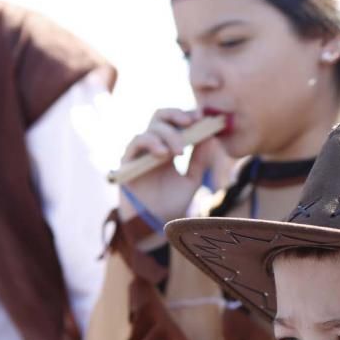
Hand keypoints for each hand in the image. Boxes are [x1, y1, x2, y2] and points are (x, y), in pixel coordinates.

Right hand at [116, 108, 224, 224]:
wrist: (155, 224)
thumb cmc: (172, 204)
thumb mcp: (192, 180)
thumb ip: (200, 160)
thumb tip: (211, 137)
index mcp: (168, 147)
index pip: (175, 122)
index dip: (186, 115)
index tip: (202, 117)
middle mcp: (153, 146)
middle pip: (160, 116)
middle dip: (176, 115)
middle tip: (191, 123)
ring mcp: (140, 152)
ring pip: (151, 128)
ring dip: (168, 135)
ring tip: (179, 152)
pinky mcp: (128, 161)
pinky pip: (136, 142)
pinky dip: (151, 142)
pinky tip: (163, 153)